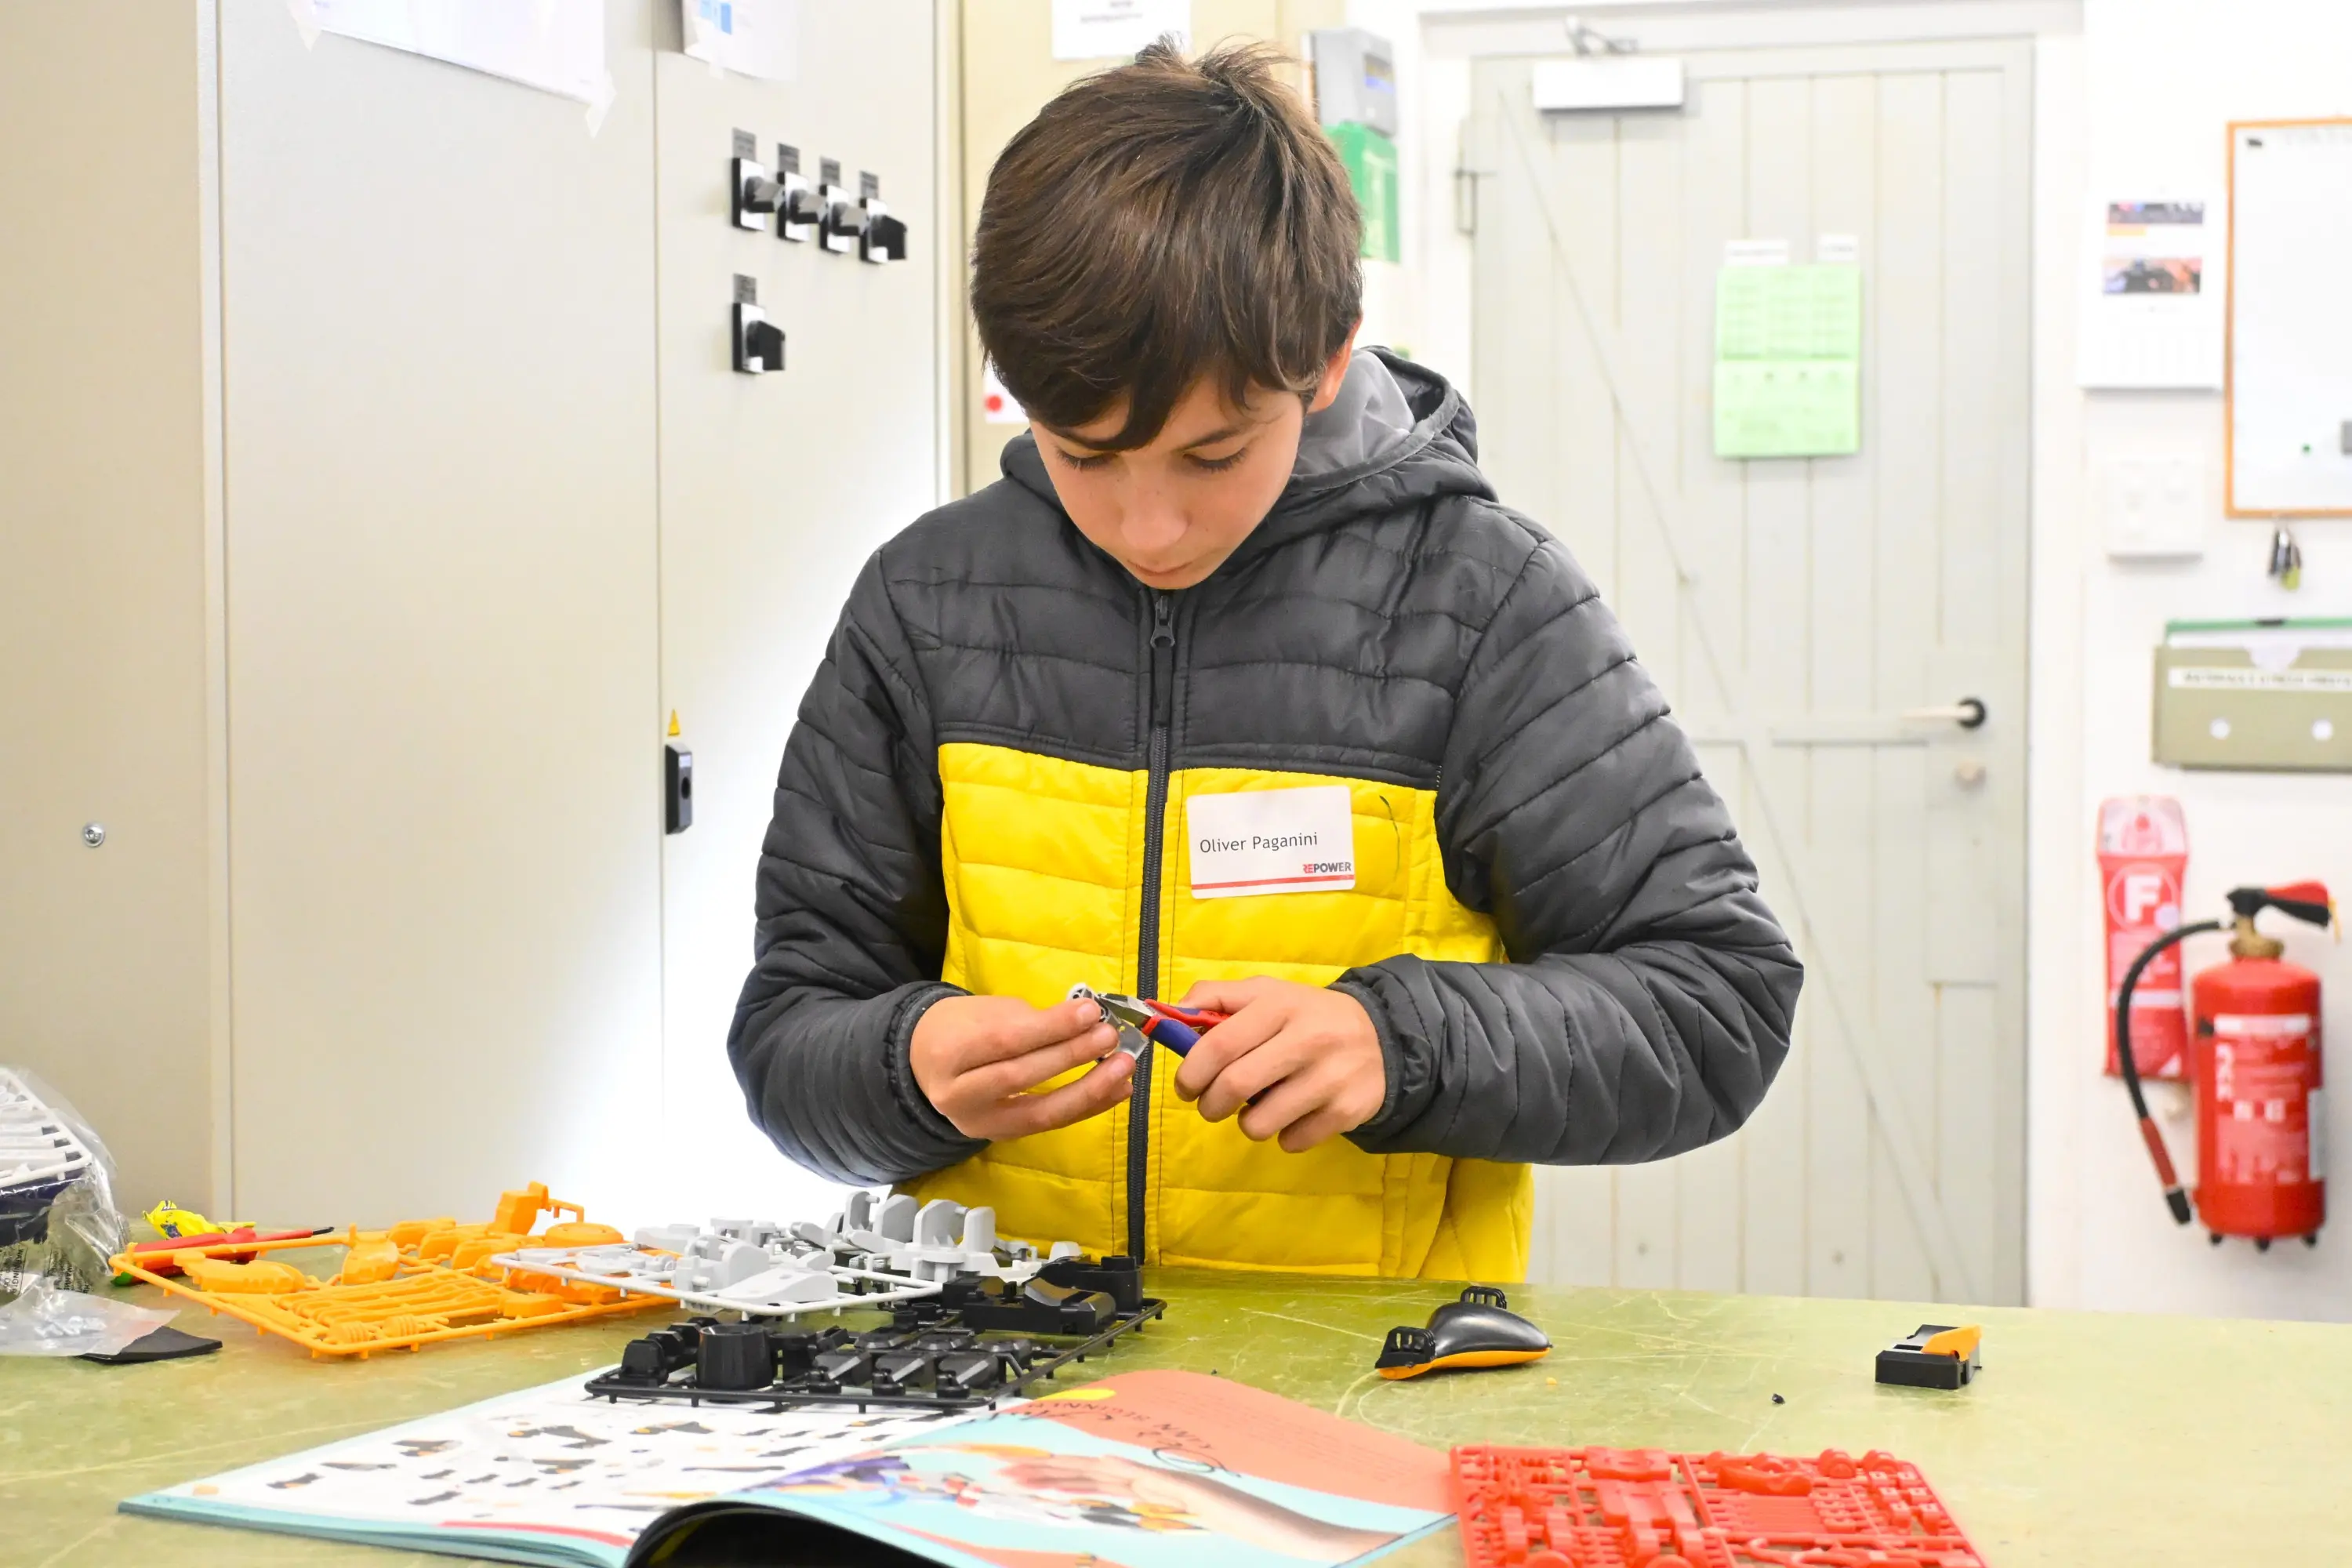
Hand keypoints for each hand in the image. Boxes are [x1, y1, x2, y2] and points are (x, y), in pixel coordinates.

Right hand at [910, 995, 1130, 1140]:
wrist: (926, 1064)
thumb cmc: (963, 1028)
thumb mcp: (987, 1011)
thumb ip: (1031, 1020)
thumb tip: (1085, 1023)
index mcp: (948, 1052)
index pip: (1006, 1041)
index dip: (1052, 1027)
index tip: (1091, 1010)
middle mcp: (958, 1095)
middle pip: (1022, 1076)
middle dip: (1072, 1055)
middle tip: (1109, 1036)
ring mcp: (980, 1123)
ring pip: (1041, 1112)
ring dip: (1089, 1090)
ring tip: (1123, 1067)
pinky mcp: (1002, 1137)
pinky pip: (1050, 1124)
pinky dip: (1088, 1106)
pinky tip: (1117, 1090)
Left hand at [1169, 978, 1384, 1152]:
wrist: (1382, 1037)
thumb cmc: (1307, 1016)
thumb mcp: (1267, 993)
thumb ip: (1215, 997)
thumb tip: (1170, 1015)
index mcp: (1279, 1005)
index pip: (1219, 1044)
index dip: (1191, 1071)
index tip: (1185, 1086)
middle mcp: (1307, 1039)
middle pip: (1234, 1086)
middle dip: (1209, 1105)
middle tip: (1211, 1105)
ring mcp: (1330, 1077)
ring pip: (1259, 1123)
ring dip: (1246, 1123)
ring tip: (1257, 1107)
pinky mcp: (1347, 1111)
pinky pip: (1291, 1141)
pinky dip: (1283, 1135)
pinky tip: (1294, 1114)